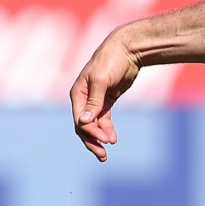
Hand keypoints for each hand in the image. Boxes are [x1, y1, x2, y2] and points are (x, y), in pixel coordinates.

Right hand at [70, 30, 140, 160]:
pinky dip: (106, 130)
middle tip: (103, 155)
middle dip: (92, 140)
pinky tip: (113, 139)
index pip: (79, 119)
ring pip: (93, 125)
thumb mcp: (101, 80)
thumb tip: (84, 122)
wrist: (127, 50)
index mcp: (77, 94)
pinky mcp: (106, 101)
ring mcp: (95, 101)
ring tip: (106, 152)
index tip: (105, 141)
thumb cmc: (111, 61)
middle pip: (84, 126)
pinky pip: (103, 120)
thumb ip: (94, 101)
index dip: (90, 132)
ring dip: (99, 138)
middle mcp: (83, 99)